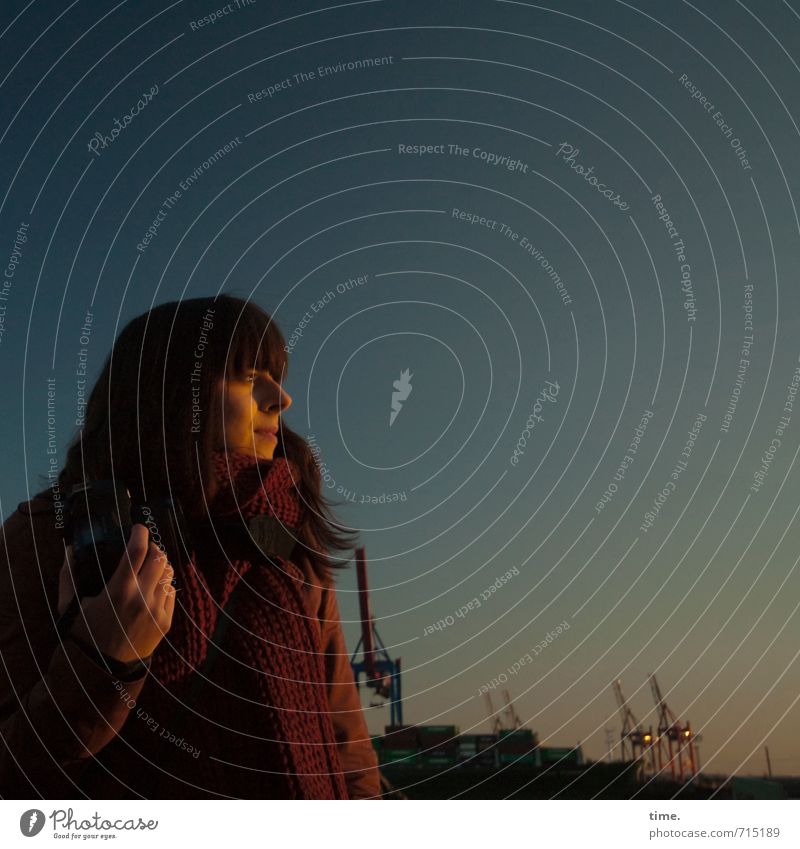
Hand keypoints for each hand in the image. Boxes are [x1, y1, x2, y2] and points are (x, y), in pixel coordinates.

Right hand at [58, 524, 175, 662]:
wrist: (103, 671)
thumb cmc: (84, 636)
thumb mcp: (70, 607)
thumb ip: (68, 576)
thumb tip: (69, 549)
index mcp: (119, 590)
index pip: (138, 550)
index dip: (140, 533)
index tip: (137, 528)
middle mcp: (142, 597)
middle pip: (159, 558)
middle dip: (153, 547)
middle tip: (145, 546)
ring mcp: (157, 610)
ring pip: (169, 573)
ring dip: (161, 564)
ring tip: (150, 565)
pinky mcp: (166, 622)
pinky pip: (172, 592)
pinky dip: (165, 584)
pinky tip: (154, 586)